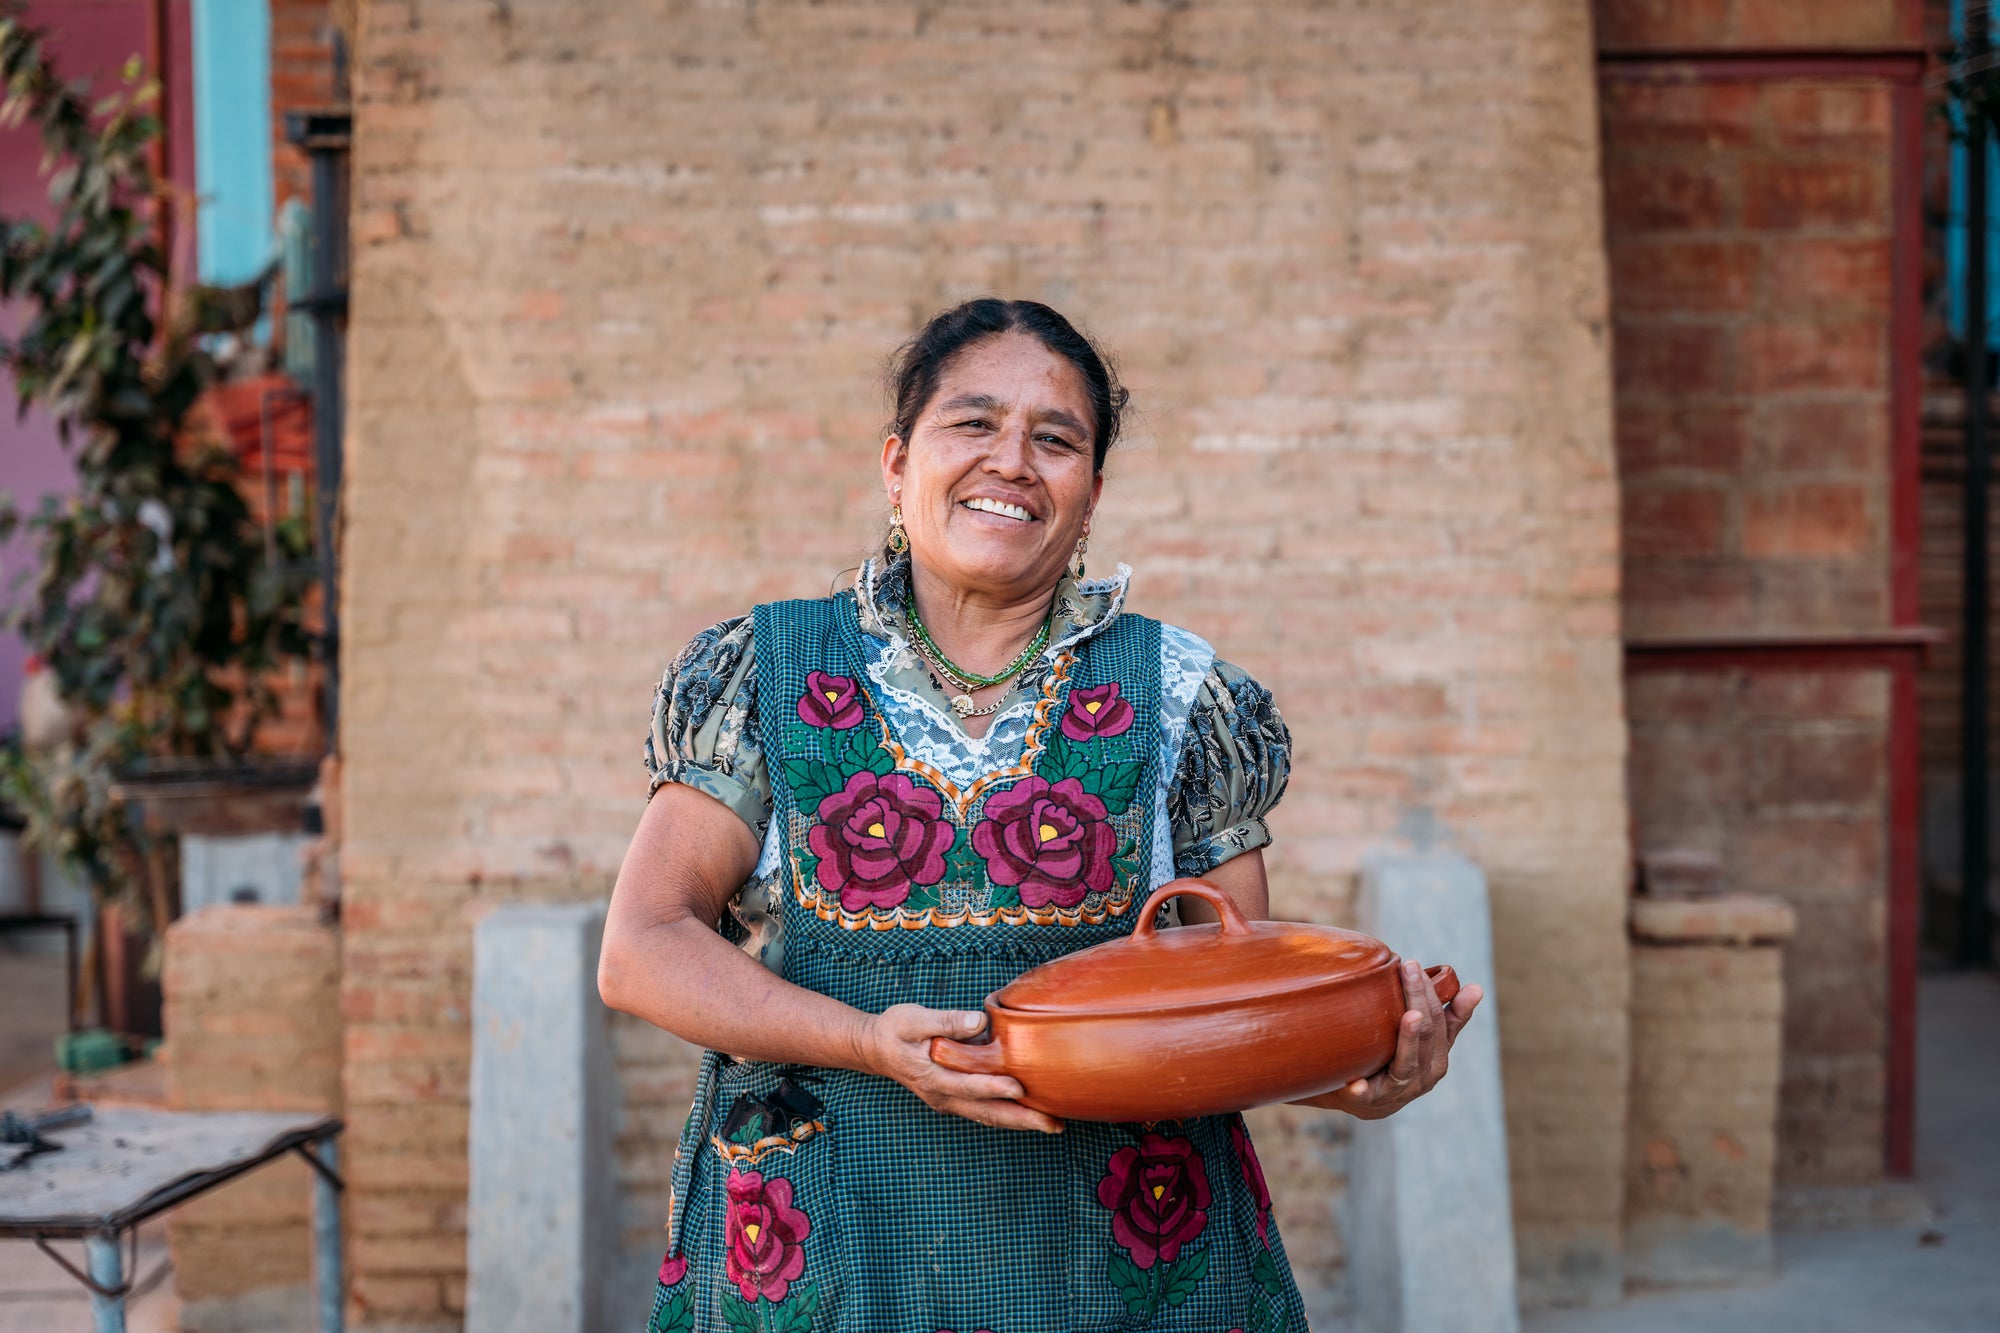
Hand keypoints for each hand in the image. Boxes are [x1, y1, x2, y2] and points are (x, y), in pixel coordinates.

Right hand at [861, 1003, 1063, 1133]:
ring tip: (1054, 1125)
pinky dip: (1009, 1114)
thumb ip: (946, 1021)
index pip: (967, 1085)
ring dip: (1021, 1122)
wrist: (876, 1049)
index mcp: (933, 1077)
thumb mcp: (913, 1018)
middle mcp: (944, 1096)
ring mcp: (950, 1101)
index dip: (993, 1087)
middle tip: (1054, 1125)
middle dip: (1022, 1120)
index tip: (1018, 1087)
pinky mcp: (956, 1097)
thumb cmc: (895, 1030)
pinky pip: (986, 1110)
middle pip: (987, 1112)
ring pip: (989, 1116)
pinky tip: (1033, 1114)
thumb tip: (979, 1020)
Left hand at [1321, 960, 1481, 1120]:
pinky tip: (1356, 1084)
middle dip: (1417, 999)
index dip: (1430, 993)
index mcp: (1439, 1056)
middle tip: (1407, 969)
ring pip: (1407, 1061)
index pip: (1440, 1020)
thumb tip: (1478, 988)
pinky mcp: (1372, 1102)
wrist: (1372, 1103)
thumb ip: (1450, 1017)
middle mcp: (1425, 1074)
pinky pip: (1369, 1095)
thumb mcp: (1427, 1041)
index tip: (1415, 966)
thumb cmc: (1400, 1060)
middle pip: (1426, 1034)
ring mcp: (1400, 1089)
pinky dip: (1363, 1090)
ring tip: (1408, 1016)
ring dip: (1408, 1039)